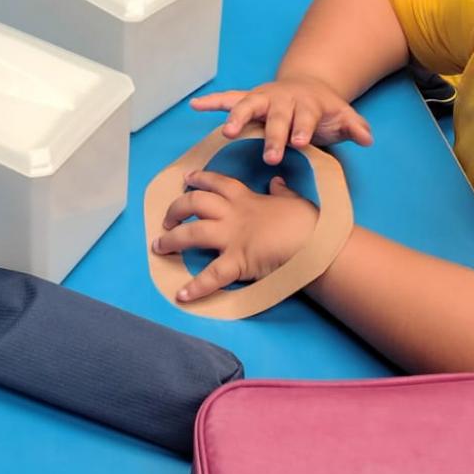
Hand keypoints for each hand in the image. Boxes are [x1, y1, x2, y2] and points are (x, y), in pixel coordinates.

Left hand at [153, 171, 316, 302]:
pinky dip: (195, 287)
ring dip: (172, 240)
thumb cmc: (306, 221)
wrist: (314, 242)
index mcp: (246, 198)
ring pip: (193, 233)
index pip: (217, 182)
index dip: (199, 178)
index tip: (187, 179)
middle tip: (167, 218)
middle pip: (196, 203)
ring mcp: (233, 237)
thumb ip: (280, 192)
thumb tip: (276, 182)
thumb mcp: (291, 200)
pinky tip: (180, 294)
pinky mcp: (237, 262)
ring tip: (158, 246)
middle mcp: (233, 214)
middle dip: (176, 208)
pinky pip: (211, 276)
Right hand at [192, 82, 372, 164]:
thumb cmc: (324, 110)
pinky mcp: (249, 99)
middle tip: (270, 155)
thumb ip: (354, 128)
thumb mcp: (342, 117)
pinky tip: (196, 105)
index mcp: (306, 104)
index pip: (305, 116)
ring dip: (237, 117)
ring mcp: (264, 97)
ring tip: (226, 131)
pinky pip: (228, 98)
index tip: (300, 142)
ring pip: (248, 105)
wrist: (308, 86)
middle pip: (277, 115)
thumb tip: (367, 138)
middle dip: (273, 134)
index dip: (303, 127)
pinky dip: (212, 101)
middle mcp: (282, 98)